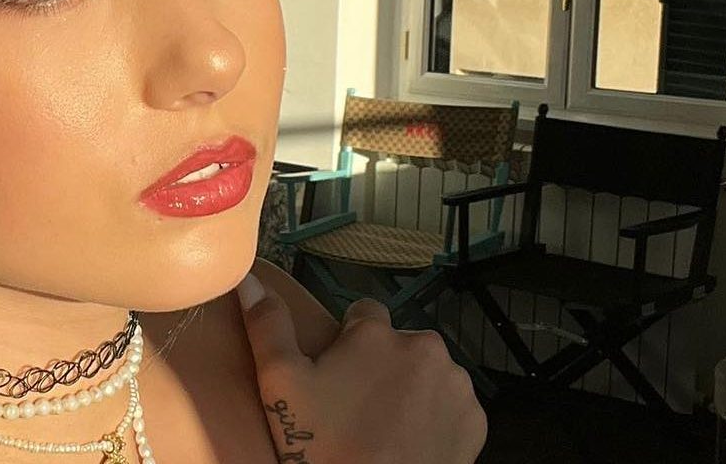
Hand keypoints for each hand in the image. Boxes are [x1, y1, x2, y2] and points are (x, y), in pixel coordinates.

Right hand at [238, 273, 486, 463]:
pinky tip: (412, 440)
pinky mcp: (475, 419)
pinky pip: (451, 404)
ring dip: (410, 388)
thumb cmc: (323, 445)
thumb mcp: (281, 386)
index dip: (348, 340)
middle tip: (357, 406)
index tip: (337, 374)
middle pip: (398, 343)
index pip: (364, 311)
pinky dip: (435, 416)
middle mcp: (424, 346)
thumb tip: (249, 279)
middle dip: (381, 364)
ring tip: (385, 426)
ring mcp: (455, 384)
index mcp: (376, 333)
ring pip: (426, 372)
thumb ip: (268, 327)